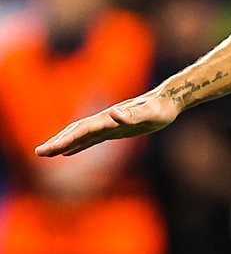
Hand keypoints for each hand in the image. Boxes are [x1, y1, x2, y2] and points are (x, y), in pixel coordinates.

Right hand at [35, 93, 178, 157]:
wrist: (170, 100)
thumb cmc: (162, 109)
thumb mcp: (151, 114)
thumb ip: (133, 115)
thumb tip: (114, 113)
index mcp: (110, 118)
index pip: (83, 130)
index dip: (65, 140)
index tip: (49, 150)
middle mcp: (106, 120)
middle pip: (76, 131)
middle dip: (57, 141)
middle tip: (39, 153)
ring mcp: (109, 124)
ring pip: (81, 134)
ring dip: (63, 143)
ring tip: (46, 153)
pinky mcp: (115, 129)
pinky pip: (92, 138)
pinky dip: (78, 144)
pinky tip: (69, 152)